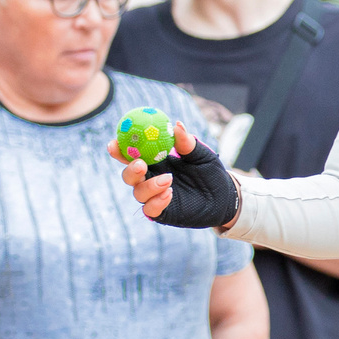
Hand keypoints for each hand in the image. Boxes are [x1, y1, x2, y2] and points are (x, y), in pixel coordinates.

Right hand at [119, 122, 239, 229]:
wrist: (224, 195)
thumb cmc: (210, 171)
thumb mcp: (201, 155)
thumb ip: (187, 143)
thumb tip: (176, 125)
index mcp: (155, 161)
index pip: (131, 155)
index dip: (119, 150)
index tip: (114, 143)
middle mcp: (150, 178)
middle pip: (129, 175)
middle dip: (130, 169)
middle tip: (141, 163)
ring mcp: (155, 196)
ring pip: (138, 193)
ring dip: (149, 185)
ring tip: (168, 179)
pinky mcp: (163, 213)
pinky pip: (150, 210)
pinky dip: (156, 202)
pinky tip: (169, 193)